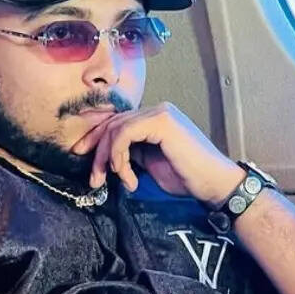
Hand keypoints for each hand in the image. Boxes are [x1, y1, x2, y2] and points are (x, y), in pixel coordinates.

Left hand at [70, 102, 244, 206]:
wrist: (212, 183)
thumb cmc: (186, 177)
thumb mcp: (150, 163)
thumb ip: (131, 152)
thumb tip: (107, 155)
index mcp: (154, 118)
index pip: (116, 122)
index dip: (96, 138)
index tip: (82, 156)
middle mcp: (156, 110)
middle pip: (112, 124)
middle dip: (97, 151)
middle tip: (94, 178)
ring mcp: (159, 113)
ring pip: (116, 129)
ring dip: (108, 158)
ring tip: (116, 180)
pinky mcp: (161, 121)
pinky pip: (125, 134)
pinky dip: (119, 156)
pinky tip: (127, 175)